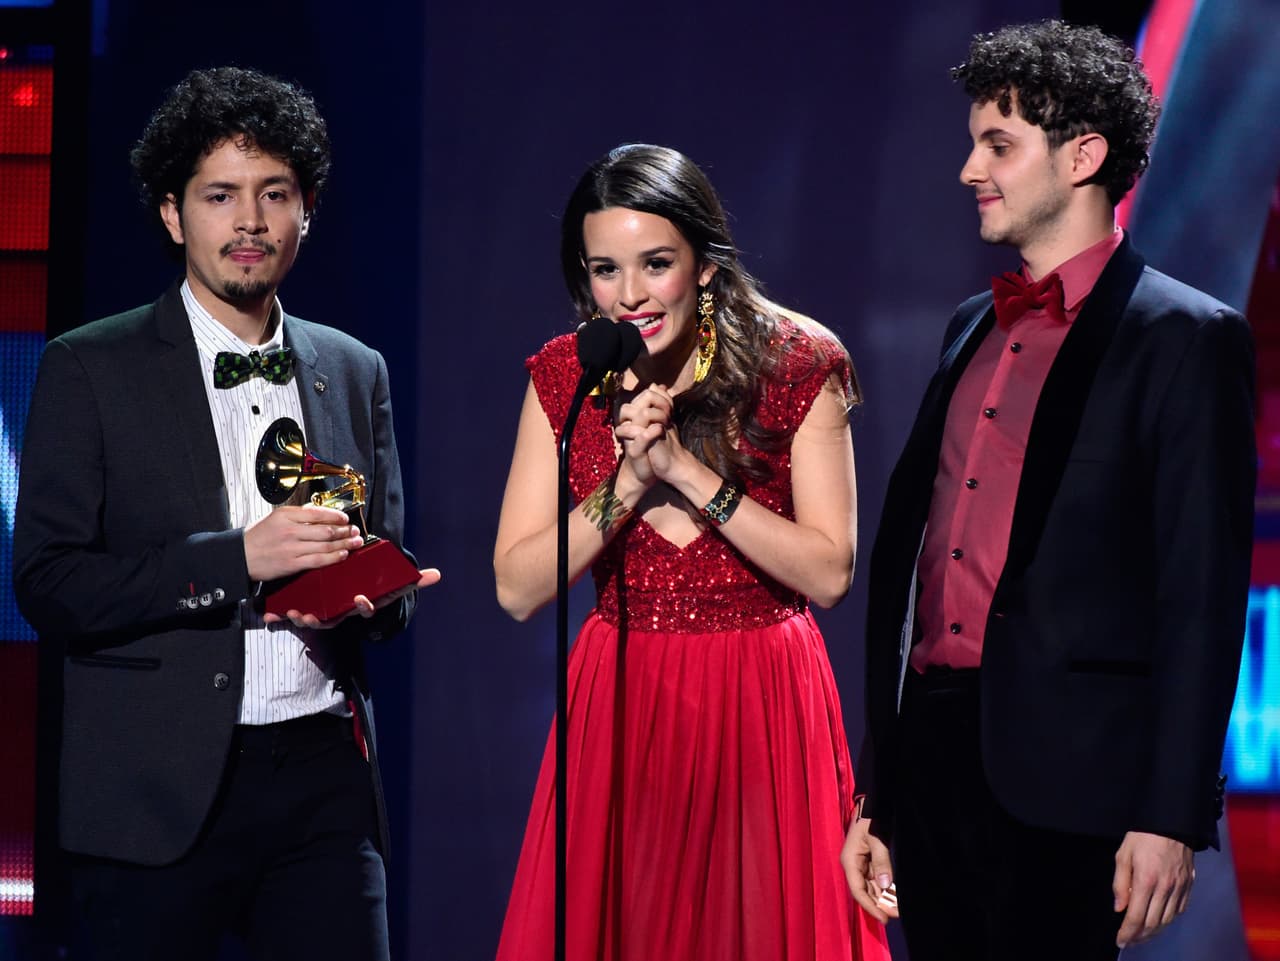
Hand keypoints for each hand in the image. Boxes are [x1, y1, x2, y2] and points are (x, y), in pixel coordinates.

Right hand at [244, 505, 362, 581]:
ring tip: (355, 542)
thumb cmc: (256, 537)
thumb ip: (296, 515)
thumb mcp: (274, 518)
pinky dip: (333, 557)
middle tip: (355, 531)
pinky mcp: (291, 564)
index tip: (346, 519)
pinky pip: (318, 560)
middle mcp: (290, 530)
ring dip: (344, 544)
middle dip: (345, 531)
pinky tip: (342, 555)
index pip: (318, 513)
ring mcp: (291, 548)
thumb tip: (319, 513)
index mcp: (285, 515)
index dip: (336, 516)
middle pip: (326, 529)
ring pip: (325, 545)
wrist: (239, 556)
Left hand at [264, 567, 441, 629]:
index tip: (360, 598)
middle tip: (312, 615)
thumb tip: (438, 574)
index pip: (364, 609)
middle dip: (321, 619)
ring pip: (311, 620)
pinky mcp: (305, 611)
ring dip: (300, 619)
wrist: (347, 594)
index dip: (362, 606)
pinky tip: (269, 615)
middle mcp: (342, 612)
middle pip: (332, 619)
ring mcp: (323, 613)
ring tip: (293, 612)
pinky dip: (279, 617)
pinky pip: (291, 617)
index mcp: (360, 603)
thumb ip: (413, 581)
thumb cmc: (369, 587)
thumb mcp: (392, 584)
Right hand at [613, 385, 672, 485]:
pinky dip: (652, 431)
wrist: (652, 470)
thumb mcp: (660, 422)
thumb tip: (660, 385)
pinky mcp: (634, 450)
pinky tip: (661, 430)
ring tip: (666, 422)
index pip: (645, 394)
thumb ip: (660, 405)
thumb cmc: (656, 446)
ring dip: (654, 414)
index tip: (671, 407)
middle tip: (668, 414)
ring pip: (635, 414)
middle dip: (656, 403)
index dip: (660, 396)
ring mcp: (630, 437)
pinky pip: (641, 436)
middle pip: (637, 400)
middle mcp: (630, 424)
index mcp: (636, 416)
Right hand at [841, 816, 897, 922]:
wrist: (871, 804)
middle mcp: (853, 866)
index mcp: (849, 861)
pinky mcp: (870, 862)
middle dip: (880, 905)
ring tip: (898, 909)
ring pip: (871, 888)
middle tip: (897, 915)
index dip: (870, 906)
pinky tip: (895, 896)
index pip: (858, 890)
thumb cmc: (870, 818)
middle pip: (865, 892)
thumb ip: (881, 861)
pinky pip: (877, 880)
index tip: (884, 919)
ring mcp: (861, 865)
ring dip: (884, 899)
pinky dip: (886, 889)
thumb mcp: (876, 838)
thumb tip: (885, 884)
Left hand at [1113, 831, 1193, 946]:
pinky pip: (1179, 910)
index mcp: (1146, 880)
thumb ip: (1120, 883)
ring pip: (1167, 920)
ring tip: (1142, 934)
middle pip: (1153, 923)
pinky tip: (1159, 919)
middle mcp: (1165, 888)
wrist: (1171, 822)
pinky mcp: (1189, 885)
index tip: (1120, 941)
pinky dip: (1168, 919)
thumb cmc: (1143, 836)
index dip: (1127, 932)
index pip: (1136, 917)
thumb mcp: (1123, 855)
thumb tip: (1119, 907)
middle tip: (1129, 940)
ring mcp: (1179, 888)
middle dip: (1139, 936)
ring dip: (1154, 931)